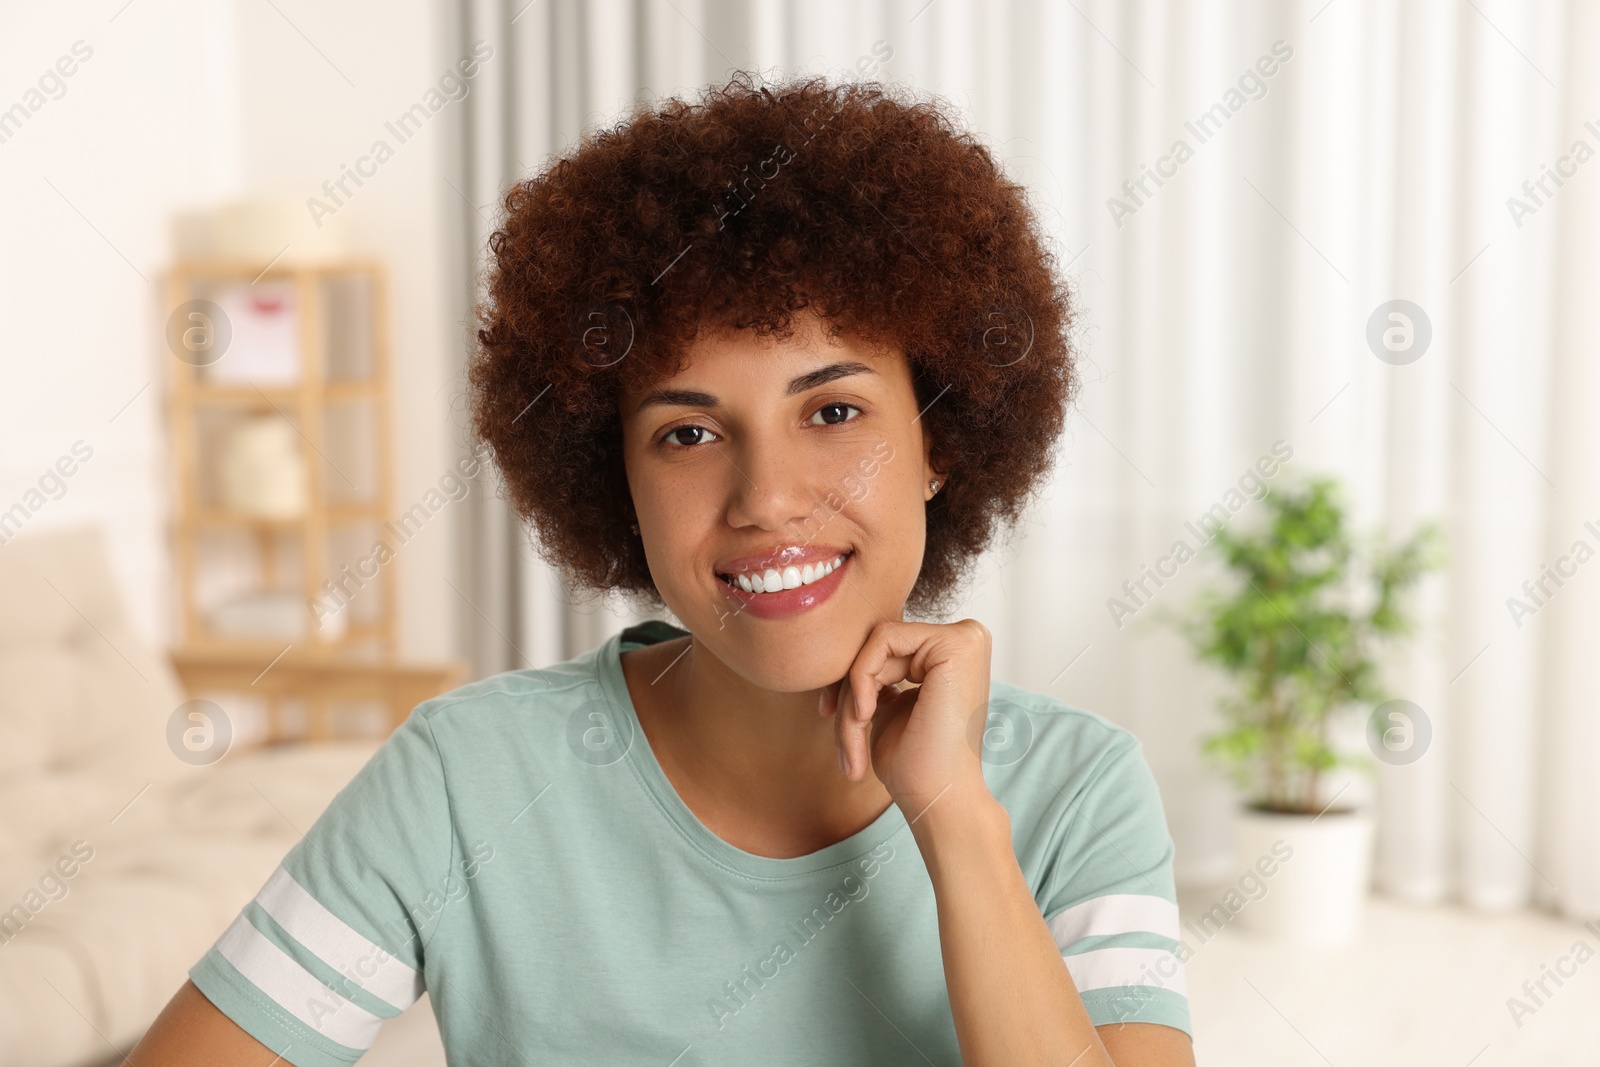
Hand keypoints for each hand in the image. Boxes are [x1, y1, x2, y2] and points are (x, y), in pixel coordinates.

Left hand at [819, 618, 995, 818]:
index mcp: (953, 652)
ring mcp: (965, 637)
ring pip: (875, 646)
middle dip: (846, 691)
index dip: (849, 680)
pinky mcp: (955, 643)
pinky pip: (881, 640)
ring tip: (852, 742)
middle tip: (842, 741)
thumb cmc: (913, 765)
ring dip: (851, 696)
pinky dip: (860, 679)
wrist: (938, 799)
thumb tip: (846, 651)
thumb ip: (876, 674)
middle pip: (878, 646)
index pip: (883, 648)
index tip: (828, 714)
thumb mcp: (887, 706)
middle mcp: (966, 637)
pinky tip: (865, 716)